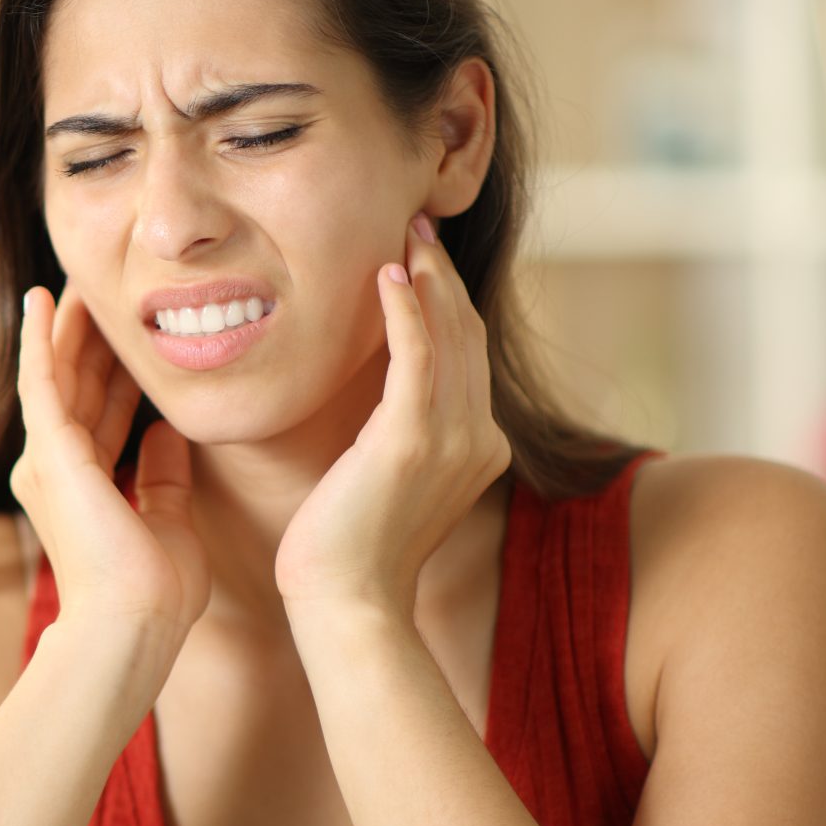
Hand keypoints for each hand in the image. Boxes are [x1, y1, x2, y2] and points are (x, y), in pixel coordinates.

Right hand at [10, 283, 208, 642]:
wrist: (132, 624)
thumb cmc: (154, 592)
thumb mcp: (172, 522)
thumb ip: (164, 478)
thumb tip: (168, 434)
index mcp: (85, 485)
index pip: (104, 412)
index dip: (119, 370)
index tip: (136, 333)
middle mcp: (57, 468)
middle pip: (78, 385)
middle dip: (91, 337)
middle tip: (104, 287)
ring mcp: (50, 459)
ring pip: (60, 374)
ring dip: (67, 326)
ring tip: (75, 280)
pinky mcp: (50, 452)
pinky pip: (41, 382)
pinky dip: (39, 339)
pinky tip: (40, 299)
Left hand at [273, 212, 510, 621]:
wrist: (347, 604)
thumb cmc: (348, 548)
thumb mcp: (387, 479)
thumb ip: (399, 434)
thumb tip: (383, 400)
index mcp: (478, 446)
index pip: (467, 353)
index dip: (447, 298)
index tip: (419, 252)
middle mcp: (478, 438)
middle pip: (467, 333)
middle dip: (441, 273)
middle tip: (416, 221)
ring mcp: (451, 440)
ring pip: (449, 336)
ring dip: (427, 278)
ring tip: (406, 232)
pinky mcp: (411, 442)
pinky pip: (418, 359)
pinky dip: (407, 312)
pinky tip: (389, 275)